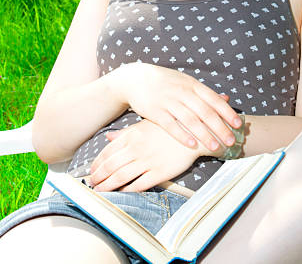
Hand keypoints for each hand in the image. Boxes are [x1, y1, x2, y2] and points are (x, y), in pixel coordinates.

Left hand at [89, 120, 218, 191]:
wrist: (194, 134)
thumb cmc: (168, 128)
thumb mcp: (145, 124)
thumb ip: (125, 133)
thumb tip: (108, 137)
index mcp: (132, 135)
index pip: (108, 152)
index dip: (97, 164)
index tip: (91, 171)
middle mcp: (137, 148)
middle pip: (110, 167)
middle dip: (98, 177)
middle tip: (91, 184)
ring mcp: (148, 161)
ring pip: (121, 177)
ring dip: (107, 187)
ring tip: (100, 192)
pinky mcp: (159, 173)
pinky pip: (138, 185)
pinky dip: (127, 191)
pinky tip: (121, 193)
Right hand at [113, 63, 241, 151]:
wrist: (137, 78)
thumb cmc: (166, 82)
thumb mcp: (186, 82)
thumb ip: (204, 92)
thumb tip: (226, 99)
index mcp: (192, 84)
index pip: (213, 99)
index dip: (227, 112)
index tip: (238, 124)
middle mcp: (182, 92)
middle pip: (205, 111)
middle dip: (220, 127)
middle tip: (231, 141)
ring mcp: (168, 101)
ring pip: (190, 120)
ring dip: (205, 134)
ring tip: (215, 146)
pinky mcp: (155, 111)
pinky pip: (171, 125)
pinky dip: (182, 135)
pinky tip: (192, 145)